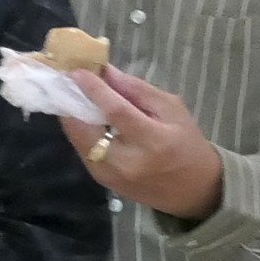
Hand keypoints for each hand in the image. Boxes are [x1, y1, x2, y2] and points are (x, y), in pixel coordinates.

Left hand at [54, 66, 224, 218]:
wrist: (193, 189)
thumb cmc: (187, 143)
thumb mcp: (172, 109)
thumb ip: (138, 90)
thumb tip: (107, 72)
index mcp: (152, 140)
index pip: (115, 111)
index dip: (93, 90)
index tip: (76, 71)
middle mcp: (127, 161)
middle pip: (86, 130)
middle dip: (72, 103)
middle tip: (66, 81)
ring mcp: (111, 175)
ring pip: (78, 142)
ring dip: (71, 118)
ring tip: (70, 95)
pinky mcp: (103, 182)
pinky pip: (83, 152)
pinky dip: (79, 133)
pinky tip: (80, 117)